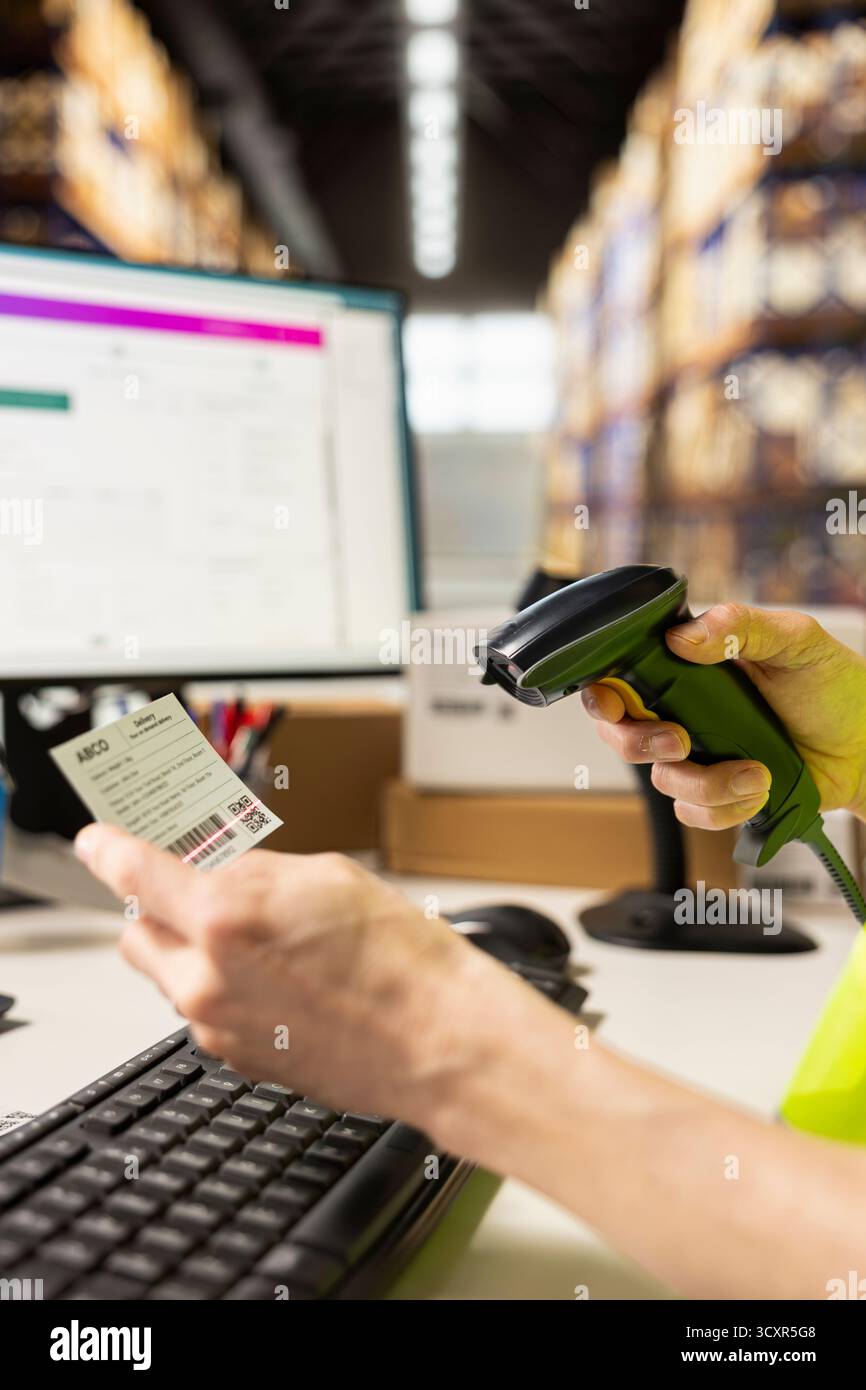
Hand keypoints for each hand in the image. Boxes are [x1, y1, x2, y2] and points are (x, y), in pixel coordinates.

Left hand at [73, 825, 543, 1136]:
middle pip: (136, 935)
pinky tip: (284, 983)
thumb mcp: (324, 875)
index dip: (108, 851)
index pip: (134, 874)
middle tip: (203, 894)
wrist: (437, 1040)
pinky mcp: (238, 1059)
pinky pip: (206, 1013)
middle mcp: (205, 978)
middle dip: (159, 910)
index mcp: (223, 917)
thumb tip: (217, 872)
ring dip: (196, 954)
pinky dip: (225, 991)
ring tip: (265, 944)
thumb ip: (254, 872)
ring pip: (171, 978)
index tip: (97, 843)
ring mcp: (218, 1026)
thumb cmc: (399, 959)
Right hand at [581, 603, 865, 831]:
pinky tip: (759, 788)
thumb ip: (741, 625)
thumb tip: (683, 637)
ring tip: (755, 772)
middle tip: (680, 740)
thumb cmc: (833, 686)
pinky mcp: (720, 794)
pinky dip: (725, 808)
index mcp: (688, 669)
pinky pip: (694, 814)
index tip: (617, 703)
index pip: (620, 678)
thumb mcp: (795, 640)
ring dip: (706, 784)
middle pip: (622, 736)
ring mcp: (701, 756)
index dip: (603, 695)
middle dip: (640, 744)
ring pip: (663, 782)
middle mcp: (685, 712)